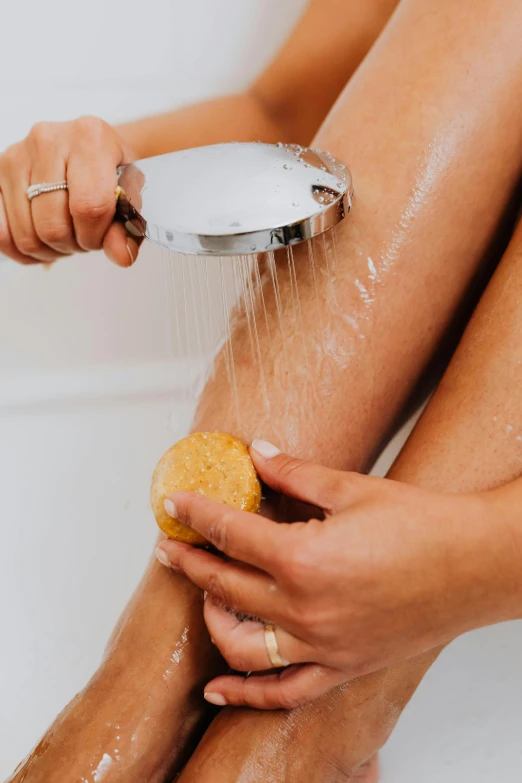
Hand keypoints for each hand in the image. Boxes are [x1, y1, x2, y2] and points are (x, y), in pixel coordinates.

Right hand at [0, 116, 139, 266]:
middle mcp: (47, 140)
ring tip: (66, 235)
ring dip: (50, 250)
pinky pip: (0, 232)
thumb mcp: (131, 196)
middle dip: (73, 245)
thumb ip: (128, 228)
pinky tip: (42, 242)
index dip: (96, 236)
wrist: (92, 149)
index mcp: (89, 139)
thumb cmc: (112, 171)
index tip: (102, 237)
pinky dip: (22, 250)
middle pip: (53, 226)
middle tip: (84, 237)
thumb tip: (121, 256)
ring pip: (26, 235)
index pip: (88, 208)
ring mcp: (16, 156)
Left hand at [156, 441, 518, 709]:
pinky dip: (244, 694)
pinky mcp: (341, 666)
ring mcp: (321, 645)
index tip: (175, 504)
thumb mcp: (351, 488)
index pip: (229, 533)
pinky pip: (282, 691)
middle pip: (225, 586)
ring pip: (241, 645)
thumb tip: (257, 452)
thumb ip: (294, 473)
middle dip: (190, 563)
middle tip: (172, 547)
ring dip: (212, 620)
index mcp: (302, 557)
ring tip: (204, 598)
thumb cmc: (421, 525)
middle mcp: (304, 608)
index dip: (196, 515)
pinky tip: (218, 688)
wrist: (474, 565)